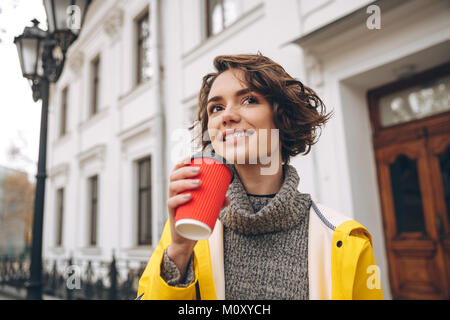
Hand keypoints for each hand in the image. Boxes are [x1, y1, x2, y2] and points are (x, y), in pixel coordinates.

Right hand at [166, 156, 229, 274]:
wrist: (186, 239)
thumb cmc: (195, 218)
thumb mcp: (207, 208)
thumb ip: (217, 202)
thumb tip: (228, 198)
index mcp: (179, 188)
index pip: (176, 171)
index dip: (181, 162)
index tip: (191, 158)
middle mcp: (173, 193)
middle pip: (174, 177)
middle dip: (186, 171)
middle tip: (199, 171)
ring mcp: (172, 203)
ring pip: (173, 188)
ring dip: (185, 183)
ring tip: (199, 183)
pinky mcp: (173, 214)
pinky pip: (172, 204)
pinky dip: (180, 199)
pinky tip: (188, 196)